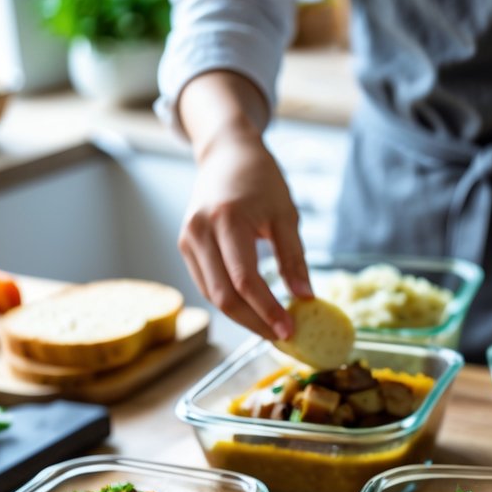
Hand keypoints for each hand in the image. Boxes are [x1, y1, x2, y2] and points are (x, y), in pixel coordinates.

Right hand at [175, 70, 311, 338]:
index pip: (245, 280)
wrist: (226, 154)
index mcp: (226, 220)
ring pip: (212, 295)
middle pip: (224, 296)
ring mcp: (187, 240)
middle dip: (254, 322)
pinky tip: (253, 309)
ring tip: (272, 327)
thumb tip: (306, 297)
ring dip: (242, 317)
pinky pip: (207, 285)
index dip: (267, 310)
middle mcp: (199, 232)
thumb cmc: (261, 179)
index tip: (290, 330)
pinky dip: (230, 301)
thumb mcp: (285, 215)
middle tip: (283, 337)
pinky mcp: (185, 247)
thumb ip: (294, 258)